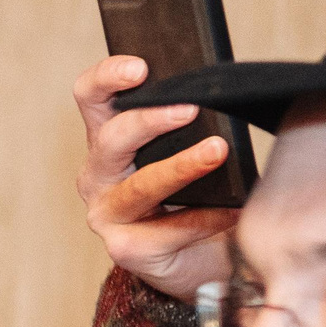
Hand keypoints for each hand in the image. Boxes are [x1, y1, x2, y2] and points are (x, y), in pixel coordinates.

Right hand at [74, 54, 240, 301]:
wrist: (207, 258)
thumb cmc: (200, 194)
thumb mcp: (190, 148)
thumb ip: (193, 122)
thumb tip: (226, 91)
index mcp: (109, 140)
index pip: (91, 98)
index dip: (107, 78)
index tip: (140, 68)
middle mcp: (98, 175)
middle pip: (110, 139)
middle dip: (149, 120)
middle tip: (190, 109)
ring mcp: (107, 214)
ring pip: (139, 186)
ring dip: (180, 167)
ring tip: (217, 152)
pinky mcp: (125, 249)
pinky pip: (167, 230)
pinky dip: (205, 218)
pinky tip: (234, 210)